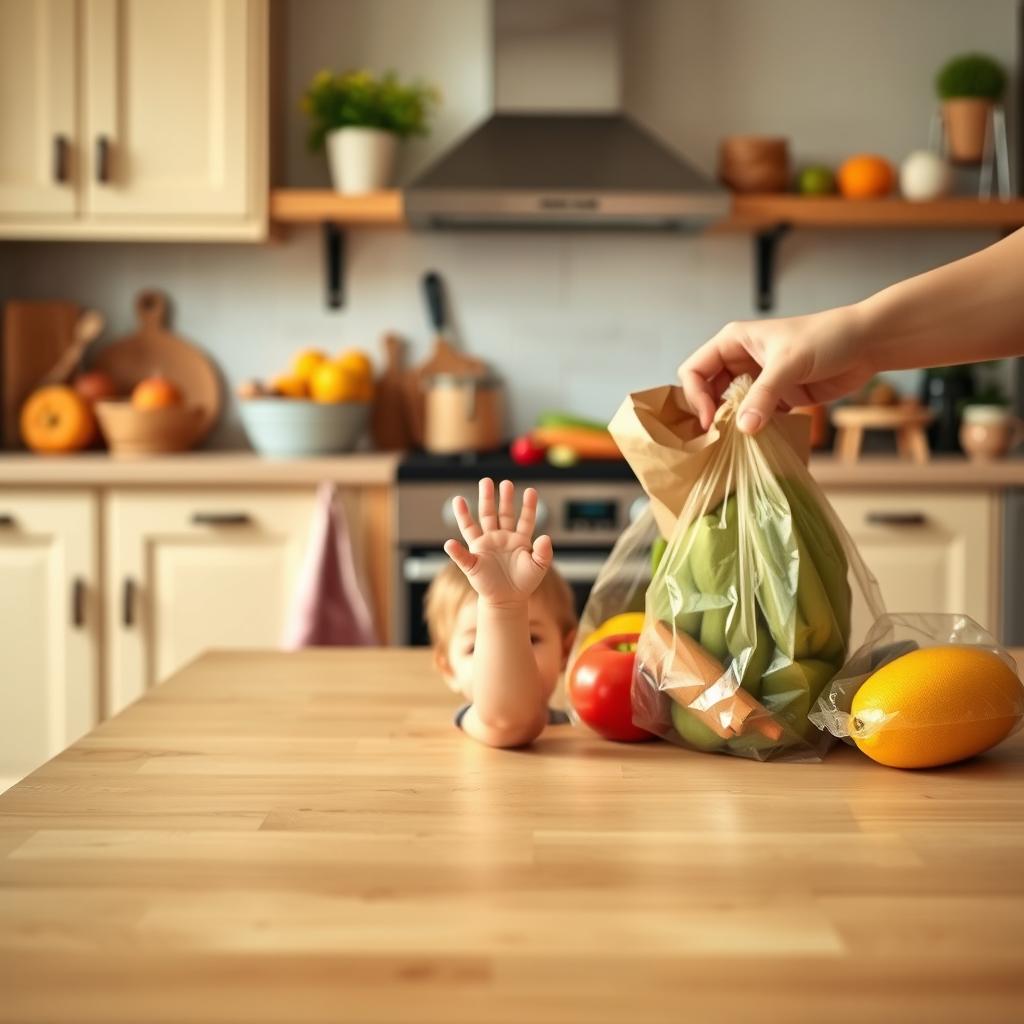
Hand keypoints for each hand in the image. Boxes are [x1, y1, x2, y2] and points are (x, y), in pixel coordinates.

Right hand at [444, 478, 552, 605]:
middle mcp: (500, 538)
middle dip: (496, 498)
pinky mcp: (473, 562)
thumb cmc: (524, 582)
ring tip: (459, 498)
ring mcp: (485, 547)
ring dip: (468, 511)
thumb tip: (546, 537)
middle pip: (497, 514)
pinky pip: (462, 555)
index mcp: (517, 538)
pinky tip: (449, 543)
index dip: (528, 505)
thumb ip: (544, 552)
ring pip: (476, 525)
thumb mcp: (539, 567)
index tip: (530, 491)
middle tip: (496, 482)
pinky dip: (455, 550)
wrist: (509, 600)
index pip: (524, 518)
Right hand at [678, 305, 875, 433]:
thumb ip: (763, 396)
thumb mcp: (788, 363)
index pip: (694, 370)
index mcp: (733, 342)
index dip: (696, 396)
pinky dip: (753, 430)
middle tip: (718, 437)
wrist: (868, 343)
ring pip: (730, 407)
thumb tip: (743, 429)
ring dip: (731, 424)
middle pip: (707, 391)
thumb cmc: (826, 338)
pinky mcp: (778, 397)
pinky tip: (758, 442)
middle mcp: (741, 360)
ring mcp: (759, 380)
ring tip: (735, 443)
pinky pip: (755, 417)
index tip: (711, 419)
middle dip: (710, 413)